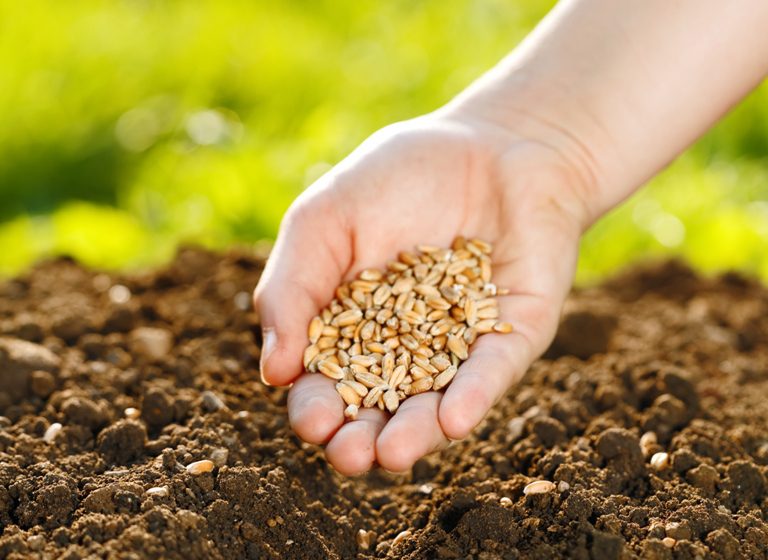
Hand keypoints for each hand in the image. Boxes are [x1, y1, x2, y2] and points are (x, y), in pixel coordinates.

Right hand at [254, 110, 593, 474]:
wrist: (489, 141)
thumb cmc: (397, 177)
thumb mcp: (322, 220)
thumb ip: (291, 288)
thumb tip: (272, 372)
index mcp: (355, 327)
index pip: (330, 380)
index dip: (317, 405)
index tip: (310, 422)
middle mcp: (410, 348)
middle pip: (381, 406)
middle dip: (363, 436)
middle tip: (349, 456)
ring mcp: (465, 344)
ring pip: (437, 400)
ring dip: (416, 431)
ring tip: (393, 455)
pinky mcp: (516, 331)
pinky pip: (495, 367)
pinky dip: (475, 391)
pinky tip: (455, 418)